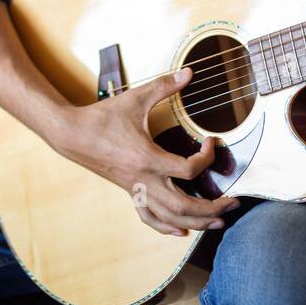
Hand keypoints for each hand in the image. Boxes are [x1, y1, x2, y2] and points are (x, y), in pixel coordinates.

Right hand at [52, 67, 240, 236]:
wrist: (72, 134)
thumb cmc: (103, 117)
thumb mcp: (136, 98)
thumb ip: (164, 86)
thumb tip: (188, 72)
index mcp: (148, 158)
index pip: (189, 170)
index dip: (208, 157)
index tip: (211, 141)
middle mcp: (144, 180)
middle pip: (184, 206)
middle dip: (212, 208)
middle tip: (233, 202)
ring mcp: (136, 189)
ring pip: (170, 218)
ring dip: (196, 222)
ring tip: (218, 221)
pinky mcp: (130, 192)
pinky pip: (149, 217)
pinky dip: (167, 228)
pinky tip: (181, 231)